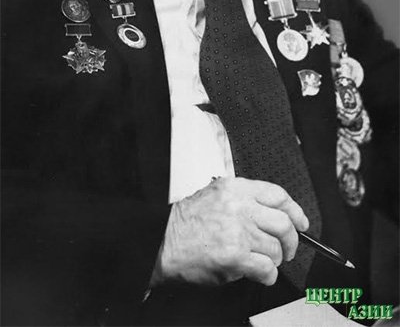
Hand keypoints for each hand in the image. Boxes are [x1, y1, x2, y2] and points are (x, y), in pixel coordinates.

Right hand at [151, 176, 308, 286]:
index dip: (295, 211)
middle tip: (287, 250)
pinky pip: (266, 269)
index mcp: (235, 189)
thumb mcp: (215, 195)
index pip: (278, 195)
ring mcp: (238, 232)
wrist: (163, 242)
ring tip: (261, 262)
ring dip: (273, 260)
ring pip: (275, 249)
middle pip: (283, 223)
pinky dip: (267, 276)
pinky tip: (258, 274)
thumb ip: (243, 199)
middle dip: (291, 241)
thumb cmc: (185, 223)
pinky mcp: (235, 256)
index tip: (301, 222)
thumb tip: (272, 214)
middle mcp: (239, 207)